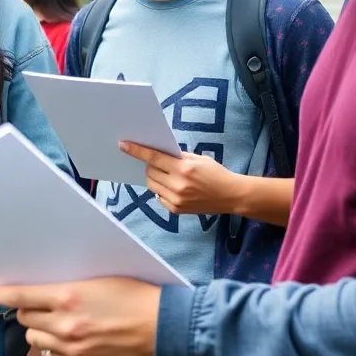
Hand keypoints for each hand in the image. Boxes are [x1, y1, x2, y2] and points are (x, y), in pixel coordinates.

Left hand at [0, 277, 160, 355]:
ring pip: (36, 338)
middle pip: (25, 316)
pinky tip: (68, 339)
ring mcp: (73, 347)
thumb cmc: (136, 295)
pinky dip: (54, 348)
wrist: (164, 326)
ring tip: (58, 321)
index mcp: (68, 296)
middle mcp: (65, 324)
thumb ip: (68, 284)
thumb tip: (44, 284)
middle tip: (41, 303)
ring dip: (41, 328)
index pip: (20, 295)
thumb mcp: (99, 278)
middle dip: (29, 308)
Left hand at [119, 140, 244, 216]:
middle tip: (159, 163)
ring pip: (152, 185)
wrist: (232, 195)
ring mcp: (176, 200)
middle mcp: (177, 185)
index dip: (137, 151)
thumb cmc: (216, 173)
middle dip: (151, 166)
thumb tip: (157, 154)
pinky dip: (161, 190)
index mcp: (183, 169)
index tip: (123, 145)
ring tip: (167, 175)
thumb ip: (177, 156)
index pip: (153, 158)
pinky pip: (159, 197)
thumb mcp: (198, 159)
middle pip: (150, 172)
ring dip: (155, 178)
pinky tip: (173, 187)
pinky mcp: (176, 210)